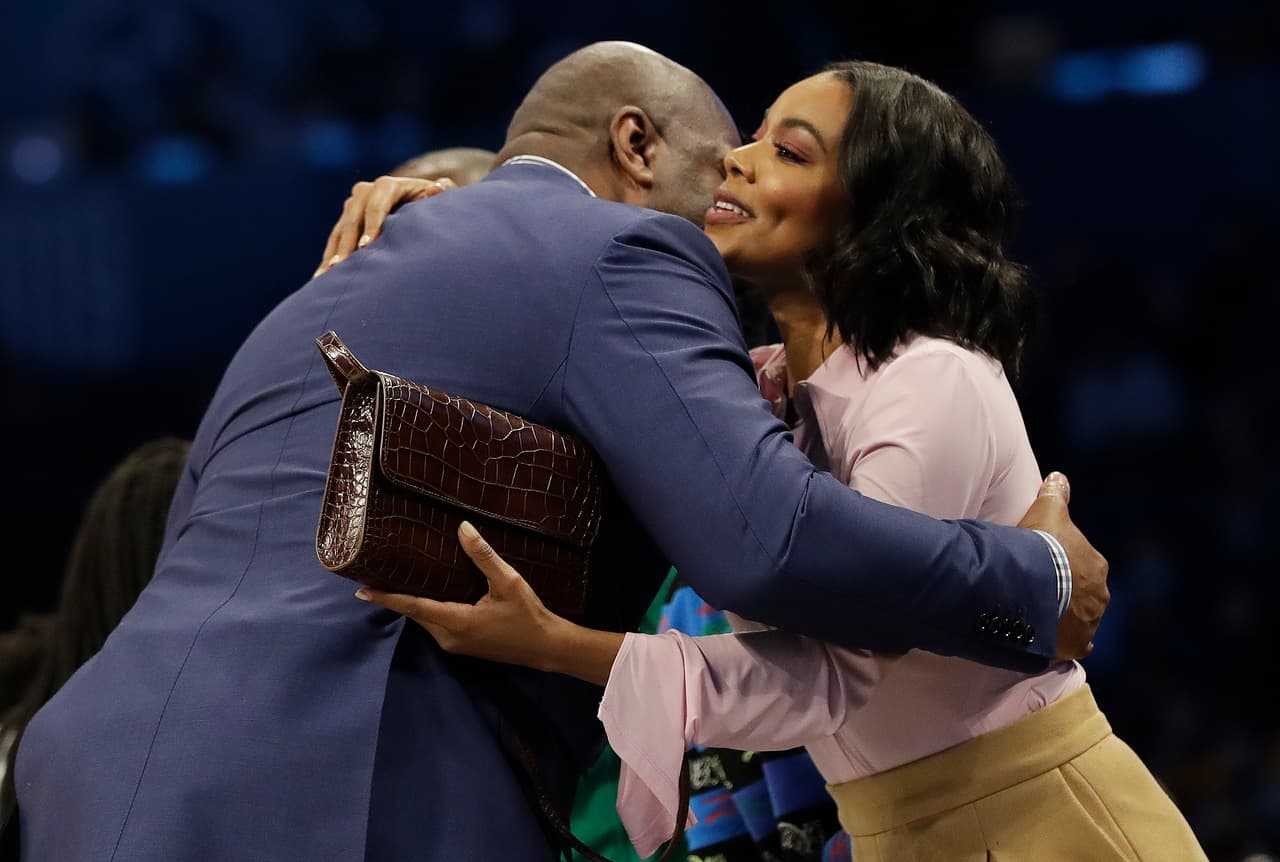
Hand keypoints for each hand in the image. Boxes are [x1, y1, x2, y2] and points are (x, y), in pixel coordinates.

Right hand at [315, 175, 454, 275]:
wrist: (424, 208)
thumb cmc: (437, 208)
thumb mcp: (444, 200)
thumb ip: (444, 193)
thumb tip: (435, 189)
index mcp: (390, 185)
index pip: (377, 203)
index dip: (371, 224)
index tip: (366, 247)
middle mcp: (368, 191)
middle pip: (353, 216)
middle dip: (347, 242)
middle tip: (341, 265)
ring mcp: (355, 205)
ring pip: (340, 228)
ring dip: (333, 252)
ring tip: (326, 275)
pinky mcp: (347, 221)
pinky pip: (335, 239)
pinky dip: (329, 257)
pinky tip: (321, 278)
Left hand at [354, 521, 565, 669]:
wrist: (546, 648)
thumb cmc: (528, 615)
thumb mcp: (508, 581)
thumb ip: (483, 556)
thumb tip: (462, 528)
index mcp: (457, 622)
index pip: (413, 607)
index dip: (387, 597)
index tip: (362, 590)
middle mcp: (449, 637)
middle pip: (414, 614)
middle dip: (395, 596)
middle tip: (378, 575)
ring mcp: (454, 645)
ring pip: (424, 620)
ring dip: (411, 603)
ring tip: (398, 579)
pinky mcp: (462, 646)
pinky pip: (435, 625)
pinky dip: (426, 610)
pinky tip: (428, 593)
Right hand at [1017, 472, 1108, 661]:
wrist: (1033, 582)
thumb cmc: (1042, 545)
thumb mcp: (1047, 511)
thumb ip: (1055, 494)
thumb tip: (1059, 475)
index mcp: (1096, 566)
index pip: (1084, 567)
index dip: (1065, 567)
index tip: (1047, 568)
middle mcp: (1099, 596)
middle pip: (1085, 596)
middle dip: (1069, 596)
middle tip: (1042, 593)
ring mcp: (1088, 623)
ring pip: (1080, 621)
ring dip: (1065, 620)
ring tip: (1040, 617)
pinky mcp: (1074, 645)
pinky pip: (1073, 647)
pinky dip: (1065, 644)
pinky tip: (1051, 642)